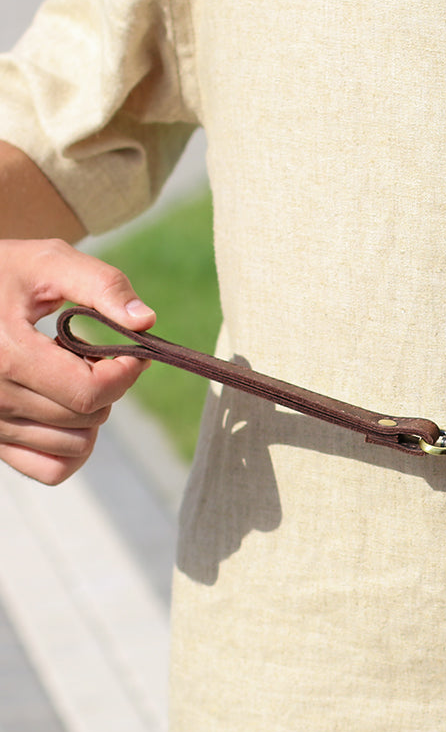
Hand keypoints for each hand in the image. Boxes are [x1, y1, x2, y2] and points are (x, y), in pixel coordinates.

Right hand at [0, 238, 154, 483]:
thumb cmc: (1, 274)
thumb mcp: (48, 262)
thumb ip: (101, 285)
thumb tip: (145, 322)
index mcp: (7, 354)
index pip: (90, 392)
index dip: (125, 372)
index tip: (130, 350)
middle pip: (88, 417)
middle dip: (108, 387)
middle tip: (91, 355)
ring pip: (76, 445)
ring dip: (91, 415)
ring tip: (69, 375)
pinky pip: (50, 469)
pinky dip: (71, 448)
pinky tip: (66, 411)